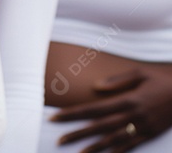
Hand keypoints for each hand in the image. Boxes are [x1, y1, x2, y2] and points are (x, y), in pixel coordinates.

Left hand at [51, 67, 171, 151]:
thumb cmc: (162, 81)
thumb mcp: (140, 73)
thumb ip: (117, 80)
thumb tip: (95, 86)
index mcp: (128, 100)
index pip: (94, 109)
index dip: (74, 114)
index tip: (56, 117)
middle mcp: (134, 116)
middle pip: (100, 127)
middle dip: (78, 133)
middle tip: (59, 139)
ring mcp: (143, 128)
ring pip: (114, 140)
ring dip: (94, 147)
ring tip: (77, 152)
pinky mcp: (151, 134)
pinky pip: (132, 146)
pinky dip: (117, 151)